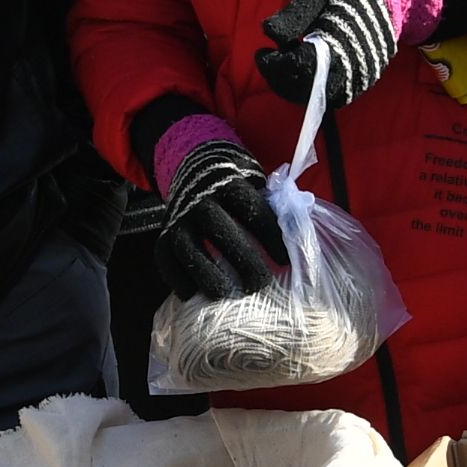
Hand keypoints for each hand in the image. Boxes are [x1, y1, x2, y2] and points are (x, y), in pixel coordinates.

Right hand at [153, 120, 286, 301]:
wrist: (196, 171)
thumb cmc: (237, 189)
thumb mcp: (256, 188)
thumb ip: (275, 211)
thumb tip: (302, 246)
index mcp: (231, 185)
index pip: (253, 210)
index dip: (270, 237)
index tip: (285, 262)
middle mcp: (201, 200)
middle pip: (220, 229)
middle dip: (242, 259)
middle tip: (259, 283)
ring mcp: (179, 218)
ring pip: (188, 247)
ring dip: (206, 274)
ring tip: (224, 293)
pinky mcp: (164, 234)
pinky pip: (165, 259)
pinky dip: (177, 279)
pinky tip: (192, 294)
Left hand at [256, 0, 440, 106]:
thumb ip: (294, 15)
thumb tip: (269, 34)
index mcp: (336, 42)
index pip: (297, 68)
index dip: (273, 65)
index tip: (262, 52)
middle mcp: (351, 66)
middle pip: (306, 90)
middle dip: (281, 79)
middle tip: (270, 59)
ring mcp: (362, 75)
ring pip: (322, 97)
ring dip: (298, 86)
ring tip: (287, 62)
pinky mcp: (367, 78)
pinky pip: (338, 94)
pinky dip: (317, 87)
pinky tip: (307, 68)